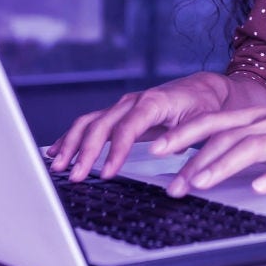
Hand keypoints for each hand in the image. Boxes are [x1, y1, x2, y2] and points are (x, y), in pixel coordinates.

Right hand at [46, 71, 263, 181]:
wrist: (207, 88)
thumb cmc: (207, 104)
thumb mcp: (205, 120)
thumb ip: (185, 135)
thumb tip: (161, 152)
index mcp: (154, 102)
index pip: (127, 127)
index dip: (115, 150)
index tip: (106, 173)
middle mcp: (134, 101)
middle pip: (101, 125)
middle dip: (85, 151)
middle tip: (75, 177)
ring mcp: (124, 107)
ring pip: (90, 122)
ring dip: (72, 144)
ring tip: (59, 167)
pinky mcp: (121, 114)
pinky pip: (91, 124)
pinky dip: (73, 137)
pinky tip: (57, 151)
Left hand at [152, 91, 265, 196]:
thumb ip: (249, 135)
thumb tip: (212, 153)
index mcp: (260, 116)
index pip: (213, 121)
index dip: (183, 133)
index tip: (156, 148)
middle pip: (225, 137)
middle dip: (194, 159)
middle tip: (170, 183)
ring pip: (252, 149)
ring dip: (223, 166)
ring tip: (201, 183)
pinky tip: (260, 188)